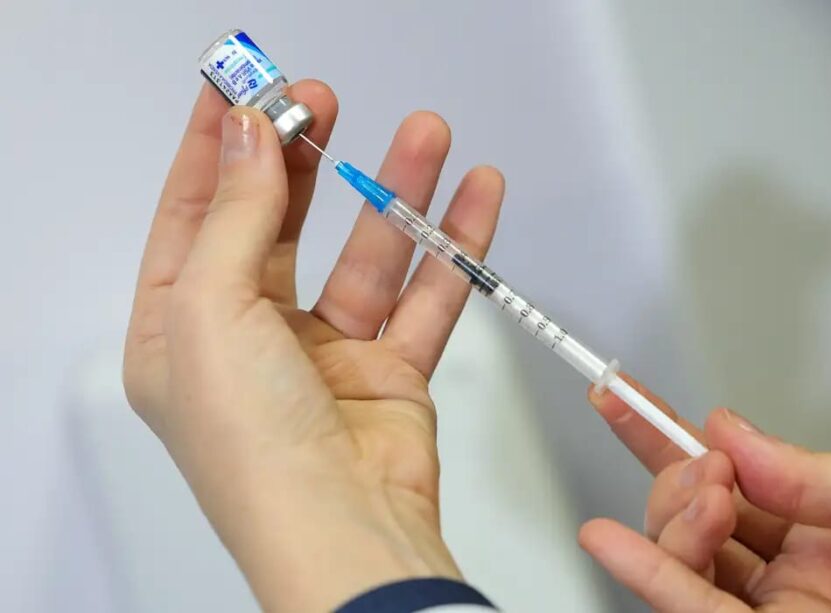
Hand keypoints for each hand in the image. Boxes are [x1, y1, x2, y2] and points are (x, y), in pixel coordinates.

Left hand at [123, 83, 504, 610]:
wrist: (345, 532)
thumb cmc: (254, 447)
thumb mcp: (213, 312)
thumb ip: (237, 216)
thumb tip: (249, 136)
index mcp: (182, 331)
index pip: (194, 217)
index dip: (217, 148)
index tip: (245, 90)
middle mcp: (250, 340)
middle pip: (279, 227)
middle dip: (305, 159)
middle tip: (326, 103)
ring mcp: (324, 355)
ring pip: (365, 253)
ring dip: (395, 193)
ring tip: (427, 135)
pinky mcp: (389, 370)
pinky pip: (424, 295)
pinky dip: (452, 248)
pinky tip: (473, 198)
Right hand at [581, 379, 830, 611]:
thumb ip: (814, 472)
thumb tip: (728, 431)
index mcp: (822, 523)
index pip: (727, 472)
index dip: (665, 434)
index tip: (619, 396)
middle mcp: (789, 571)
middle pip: (693, 518)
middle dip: (680, 476)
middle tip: (711, 466)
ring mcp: (777, 612)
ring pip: (687, 562)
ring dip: (673, 517)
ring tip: (704, 492)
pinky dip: (649, 576)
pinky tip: (610, 540)